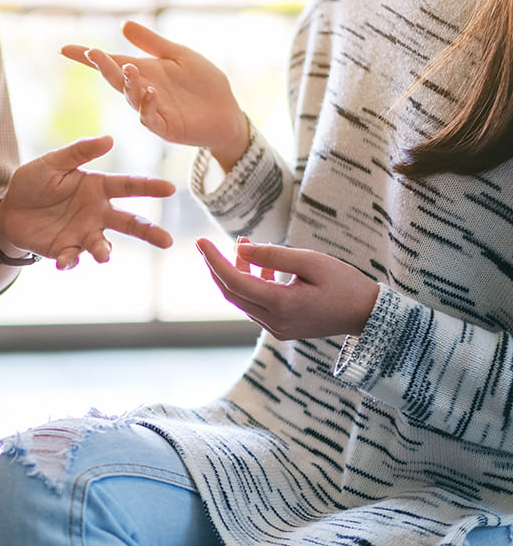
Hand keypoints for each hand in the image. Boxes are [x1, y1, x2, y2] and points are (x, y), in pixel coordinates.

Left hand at [0, 135, 174, 269]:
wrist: (9, 211)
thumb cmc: (34, 182)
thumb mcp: (53, 162)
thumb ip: (79, 152)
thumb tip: (109, 139)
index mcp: (98, 188)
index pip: (129, 186)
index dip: (149, 187)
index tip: (170, 188)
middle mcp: (97, 213)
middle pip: (129, 223)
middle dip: (149, 232)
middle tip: (167, 241)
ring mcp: (83, 234)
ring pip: (103, 245)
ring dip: (104, 251)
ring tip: (104, 256)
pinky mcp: (67, 250)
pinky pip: (73, 258)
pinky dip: (70, 261)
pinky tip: (63, 262)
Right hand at [61, 21, 248, 170]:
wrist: (226, 112)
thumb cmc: (203, 84)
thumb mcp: (178, 55)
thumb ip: (152, 43)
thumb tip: (124, 25)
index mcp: (143, 73)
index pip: (111, 63)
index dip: (88, 58)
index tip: (65, 49)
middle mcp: (142, 91)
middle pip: (116, 79)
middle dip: (103, 67)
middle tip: (92, 53)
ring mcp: (152, 111)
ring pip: (131, 98)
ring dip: (127, 84)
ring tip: (128, 68)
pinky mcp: (166, 127)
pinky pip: (151, 118)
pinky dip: (148, 106)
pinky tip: (150, 92)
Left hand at [196, 237, 378, 340]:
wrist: (368, 314)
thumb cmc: (345, 283)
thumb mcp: (311, 261)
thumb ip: (274, 255)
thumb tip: (240, 248)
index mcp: (281, 305)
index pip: (234, 281)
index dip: (214, 260)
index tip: (200, 241)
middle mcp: (274, 321)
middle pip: (231, 293)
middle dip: (218, 267)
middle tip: (210, 244)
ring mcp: (276, 328)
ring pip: (242, 299)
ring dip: (237, 273)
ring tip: (245, 246)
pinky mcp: (280, 328)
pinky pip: (255, 305)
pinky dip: (251, 284)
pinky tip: (260, 266)